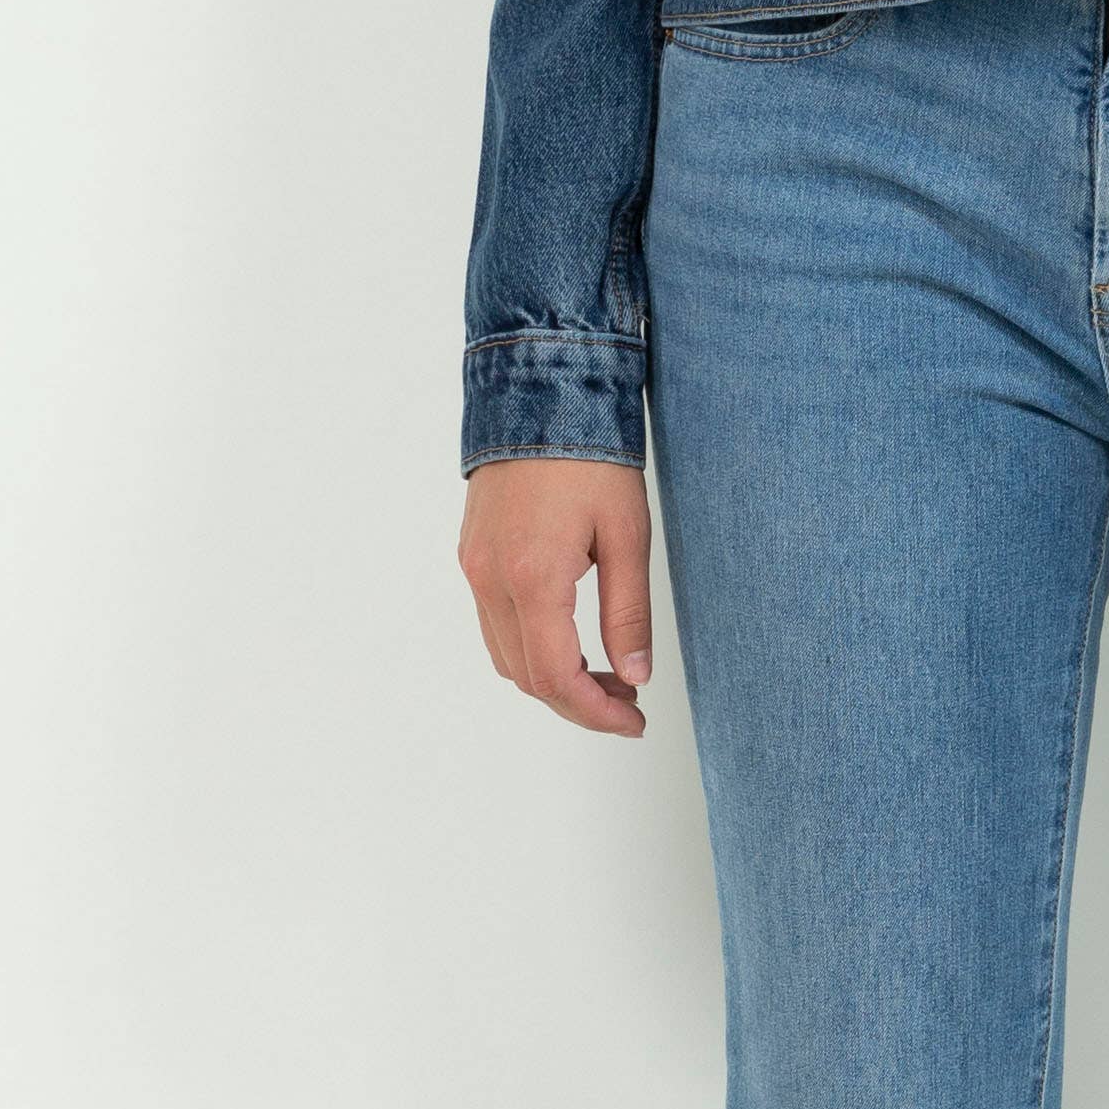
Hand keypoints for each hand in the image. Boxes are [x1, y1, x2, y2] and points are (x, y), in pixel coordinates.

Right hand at [458, 456, 654, 733]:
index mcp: (533, 578)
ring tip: (607, 672)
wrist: (541, 386)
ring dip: (552, 678)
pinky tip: (570, 636)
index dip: (595, 712)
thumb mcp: (628, 532)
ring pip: (505, 655)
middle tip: (628, 701)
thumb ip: (629, 611)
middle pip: (526, 677)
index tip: (633, 721)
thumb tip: (635, 677)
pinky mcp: (472, 553)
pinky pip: (494, 622)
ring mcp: (475, 567)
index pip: (556, 678)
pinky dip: (530, 646)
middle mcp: (491, 580)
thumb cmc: (592, 453)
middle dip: (578, 701)